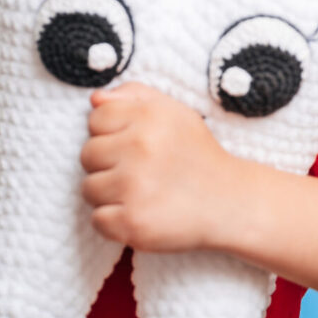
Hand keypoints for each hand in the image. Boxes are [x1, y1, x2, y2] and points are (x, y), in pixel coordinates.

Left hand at [80, 81, 235, 251]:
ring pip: (88, 188)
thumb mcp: (174, 111)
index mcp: (147, 116)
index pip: (96, 118)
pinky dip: (114, 221)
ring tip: (139, 192)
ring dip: (109, 194)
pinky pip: (97, 220)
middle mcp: (139, 148)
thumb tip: (94, 99)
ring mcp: (134, 187)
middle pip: (87, 154)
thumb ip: (134, 94)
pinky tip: (139, 213)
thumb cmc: (197, 153)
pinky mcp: (132, 223)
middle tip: (138, 171)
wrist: (230, 202)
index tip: (132, 144)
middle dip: (107, 163)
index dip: (111, 132)